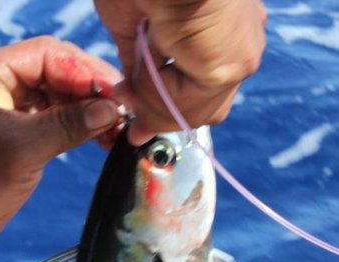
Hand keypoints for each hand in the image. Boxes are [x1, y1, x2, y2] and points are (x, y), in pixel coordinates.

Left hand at [0, 36, 121, 258]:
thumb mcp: (20, 150)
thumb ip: (66, 126)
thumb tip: (110, 111)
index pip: (46, 55)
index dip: (83, 71)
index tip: (114, 94)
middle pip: (57, 74)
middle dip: (91, 92)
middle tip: (124, 112)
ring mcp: (10, 111)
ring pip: (60, 99)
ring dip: (90, 112)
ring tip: (120, 129)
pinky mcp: (20, 138)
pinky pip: (57, 123)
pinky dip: (81, 129)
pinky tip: (104, 138)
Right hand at [95, 0, 266, 143]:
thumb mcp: (133, 22)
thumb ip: (140, 63)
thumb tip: (132, 95)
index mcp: (225, 26)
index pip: (206, 85)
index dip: (171, 108)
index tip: (140, 122)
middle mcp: (242, 41)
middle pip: (209, 106)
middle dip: (168, 119)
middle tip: (135, 129)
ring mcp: (240, 55)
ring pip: (196, 109)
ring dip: (155, 105)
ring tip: (129, 90)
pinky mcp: (227, 66)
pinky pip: (185, 103)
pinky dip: (156, 96)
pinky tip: (142, 73)